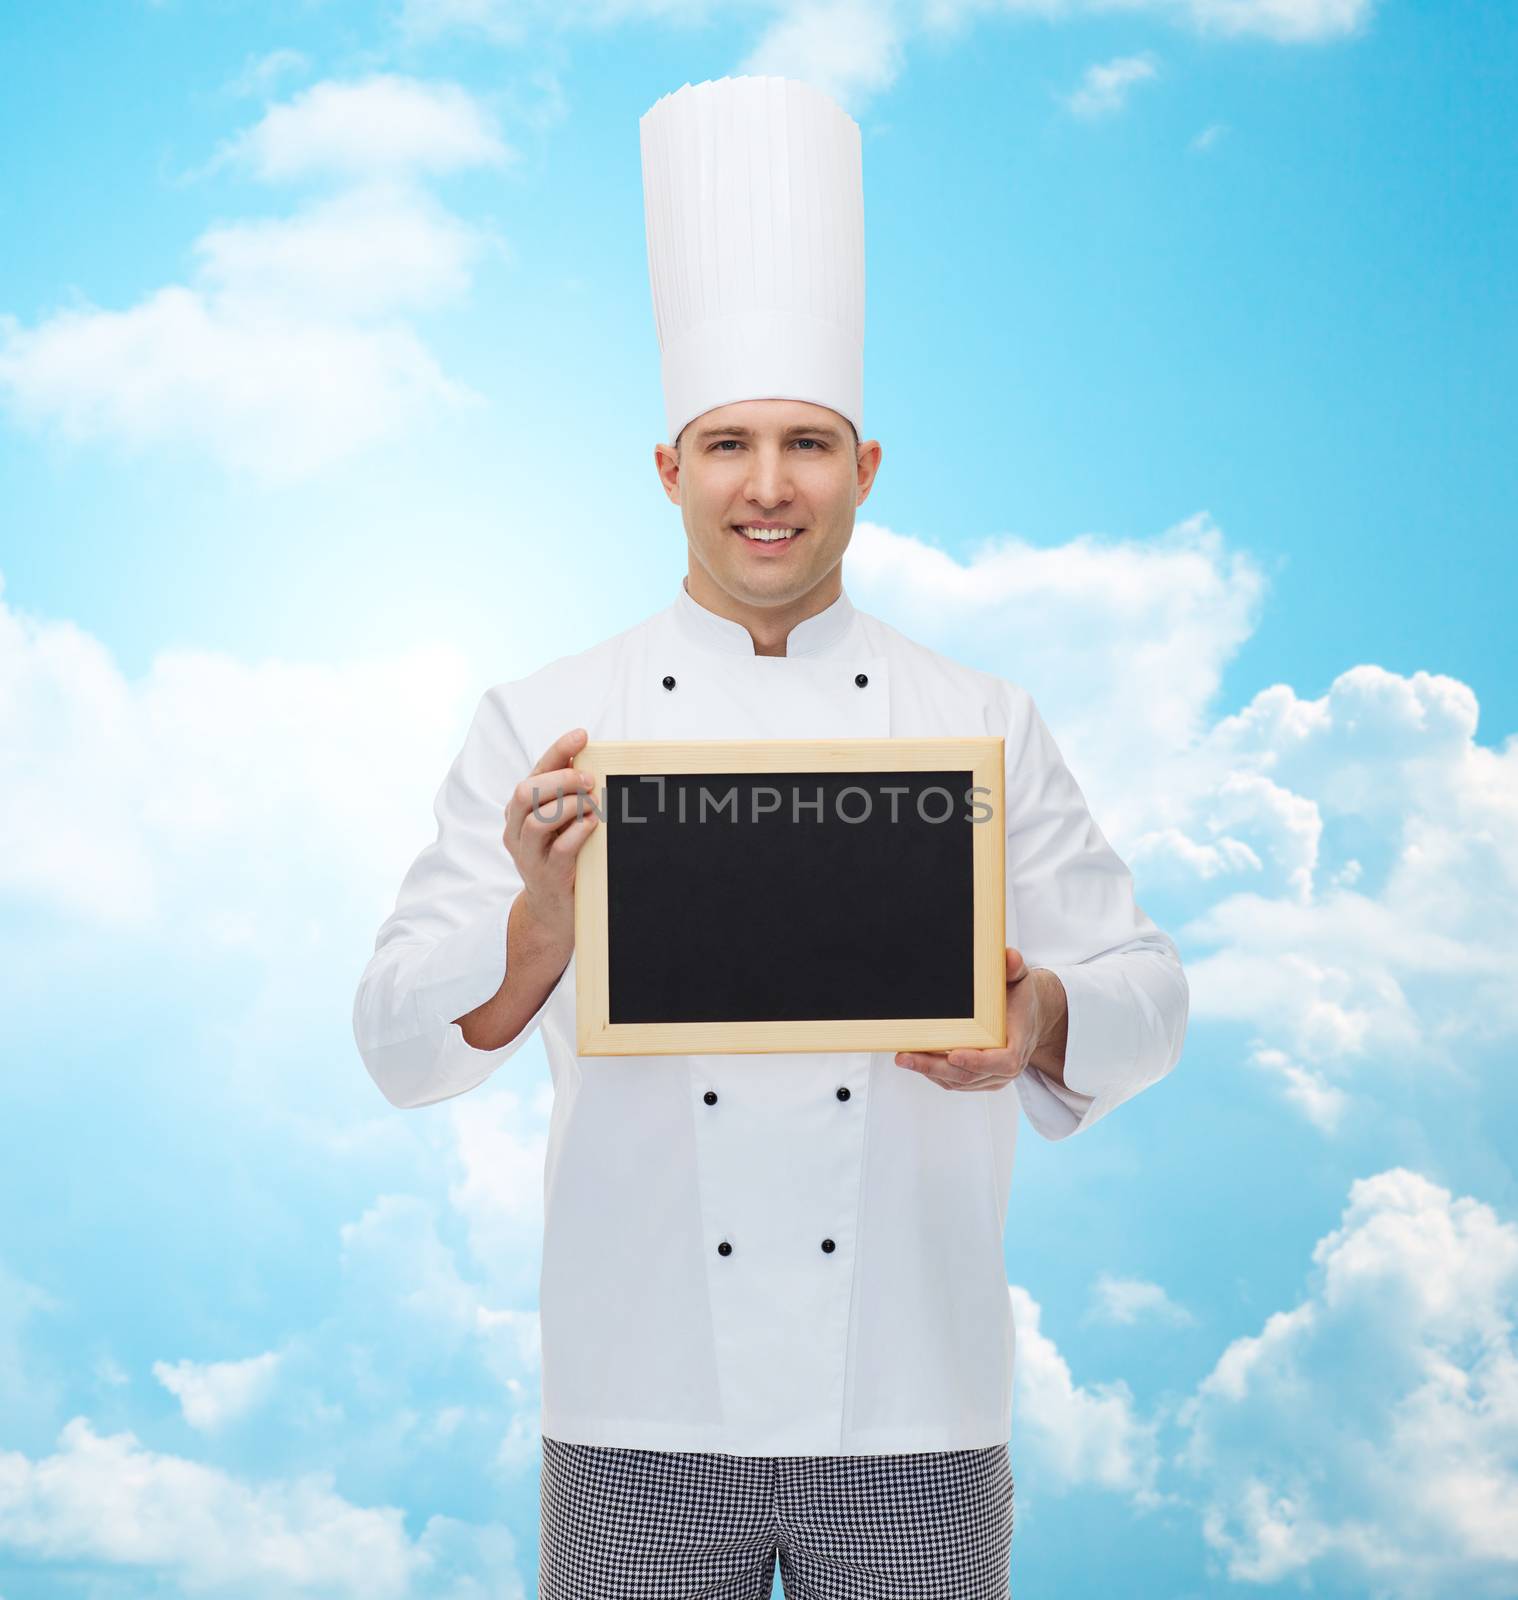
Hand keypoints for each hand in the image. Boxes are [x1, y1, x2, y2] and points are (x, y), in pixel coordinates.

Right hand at [504, 727, 599, 953]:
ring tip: (593, 805)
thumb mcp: (560, 822)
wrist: (552, 908)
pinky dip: (577, 833)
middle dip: (562, 780)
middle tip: (591, 780)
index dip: (558, 751)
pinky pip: (557, 850)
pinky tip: (592, 826)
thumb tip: (589, 760)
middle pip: (527, 792)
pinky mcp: (545, 876)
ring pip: (538, 820)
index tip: (582, 736)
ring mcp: (528, 854)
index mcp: (520, 809)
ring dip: (570, 806)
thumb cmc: (561, 856)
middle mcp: (517, 829)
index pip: (536, 771)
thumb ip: (568, 794)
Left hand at [894, 948, 1062, 1091]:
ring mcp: (992, 1077)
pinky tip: (915, 1059)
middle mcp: (1007, 1067)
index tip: (954, 1054)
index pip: (1004, 1061)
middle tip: (906, 1056)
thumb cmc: (1021, 999)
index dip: (978, 1061)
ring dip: (928, 1071)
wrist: (1028, 1019)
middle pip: (970, 1075)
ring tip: (904, 1057)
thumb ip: (1014, 967)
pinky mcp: (978, 1080)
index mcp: (1019, 1043)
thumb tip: (1009, 957)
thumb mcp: (1021, 979)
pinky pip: (953, 1082)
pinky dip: (933, 1072)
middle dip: (935, 1067)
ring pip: (957, 1081)